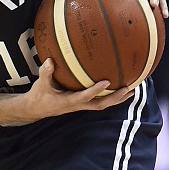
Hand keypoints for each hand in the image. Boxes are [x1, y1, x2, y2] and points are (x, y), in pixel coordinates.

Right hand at [16, 59, 133, 122]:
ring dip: (117, 99)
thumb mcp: (41, 83)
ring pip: (103, 105)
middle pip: (101, 104)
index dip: (96, 90)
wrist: (37, 109)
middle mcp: (78, 105)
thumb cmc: (39, 95)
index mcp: (69, 101)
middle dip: (115, 98)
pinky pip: (99, 102)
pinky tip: (118, 91)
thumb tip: (50, 60)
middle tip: (128, 89)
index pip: (85, 96)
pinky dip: (111, 98)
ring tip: (131, 91)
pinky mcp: (82, 104)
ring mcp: (81, 106)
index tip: (107, 82)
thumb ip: (46, 72)